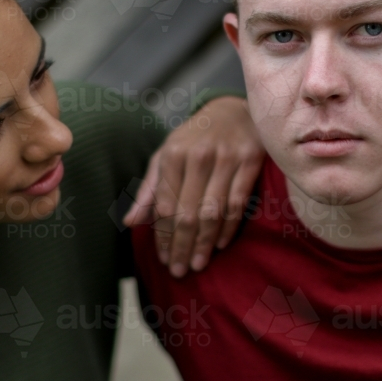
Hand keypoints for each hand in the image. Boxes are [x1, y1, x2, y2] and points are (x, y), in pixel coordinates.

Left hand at [122, 97, 264, 276]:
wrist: (232, 110)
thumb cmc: (194, 139)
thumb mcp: (166, 156)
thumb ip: (149, 190)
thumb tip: (130, 222)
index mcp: (173, 154)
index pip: (166, 205)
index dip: (164, 236)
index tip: (164, 259)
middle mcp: (198, 155)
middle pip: (188, 212)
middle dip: (182, 246)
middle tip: (179, 271)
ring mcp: (227, 157)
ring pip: (214, 211)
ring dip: (205, 243)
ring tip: (198, 264)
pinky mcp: (251, 160)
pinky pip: (239, 203)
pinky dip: (229, 227)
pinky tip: (220, 244)